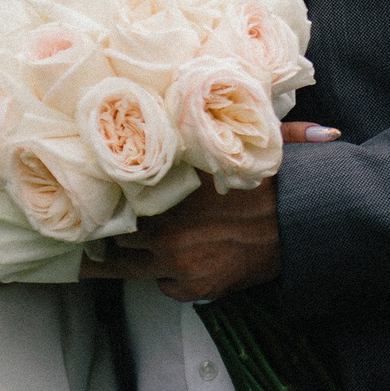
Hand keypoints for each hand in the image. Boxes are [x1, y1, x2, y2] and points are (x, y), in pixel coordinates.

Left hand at [87, 122, 335, 301]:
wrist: (302, 224)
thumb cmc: (270, 181)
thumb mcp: (233, 146)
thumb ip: (204, 130)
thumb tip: (171, 101)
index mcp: (169, 191)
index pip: (114, 199)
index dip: (103, 201)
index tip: (87, 202)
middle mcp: (167, 230)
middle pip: (116, 237)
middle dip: (118, 230)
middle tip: (106, 227)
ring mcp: (178, 263)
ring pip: (130, 266)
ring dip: (133, 257)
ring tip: (123, 250)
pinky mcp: (193, 288)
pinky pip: (162, 286)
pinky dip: (168, 276)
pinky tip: (184, 261)